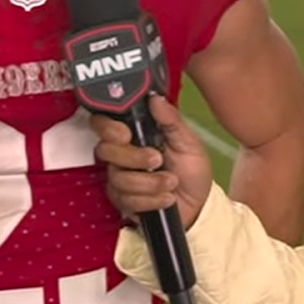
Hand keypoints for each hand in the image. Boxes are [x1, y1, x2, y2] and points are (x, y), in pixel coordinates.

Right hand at [91, 95, 213, 229]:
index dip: (108, 127)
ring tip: (171, 181)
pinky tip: (166, 197)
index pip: (105, 124)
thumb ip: (171, 120)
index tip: (126, 134)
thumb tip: (156, 99)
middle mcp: (124, 155)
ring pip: (118, 178)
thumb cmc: (191, 171)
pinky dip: (152, 200)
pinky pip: (127, 200)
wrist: (198, 204)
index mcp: (136, 134)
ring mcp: (122, 178)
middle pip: (105, 150)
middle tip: (157, 160)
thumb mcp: (188, 141)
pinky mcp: (124, 201)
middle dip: (134, 158)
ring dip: (149, 183)